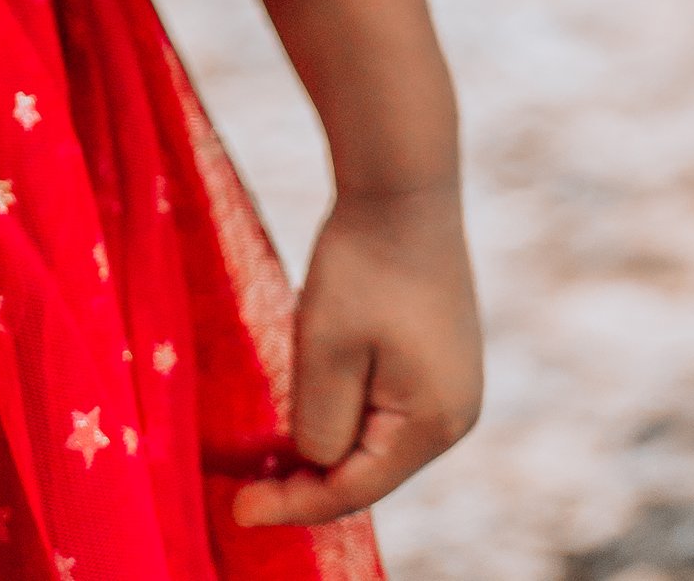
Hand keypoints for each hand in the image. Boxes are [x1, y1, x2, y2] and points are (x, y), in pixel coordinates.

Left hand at [231, 180, 482, 528]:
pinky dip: (343, 410)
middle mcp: (455, 413)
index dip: (294, 505)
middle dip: (309, 477)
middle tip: (246, 482)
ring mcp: (451, 383)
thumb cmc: (363, 263)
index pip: (356, 488)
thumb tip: (317, 463)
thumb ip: (320, 421)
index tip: (238, 511)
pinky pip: (383, 405)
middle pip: (369, 469)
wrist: (401, 182)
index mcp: (435, 422)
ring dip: (323, 442)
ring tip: (268, 447)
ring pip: (373, 437)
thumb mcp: (326, 347)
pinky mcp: (437, 356)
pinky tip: (307, 397)